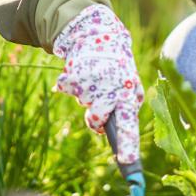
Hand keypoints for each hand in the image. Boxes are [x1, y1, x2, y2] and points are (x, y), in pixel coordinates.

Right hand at [52, 4, 143, 163]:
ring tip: (94, 81)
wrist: (97, 33)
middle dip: (98, 124)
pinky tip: (79, 70)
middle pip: (98, 118)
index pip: (129, 123)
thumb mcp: (130, 81)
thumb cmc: (116, 66)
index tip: (127, 162)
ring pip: (83, 105)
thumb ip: (127, 105)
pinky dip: (69, 83)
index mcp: (129, 92)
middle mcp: (111, 88)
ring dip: (86, 99)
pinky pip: (66, 88)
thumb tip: (114, 136)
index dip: (128, 145)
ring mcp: (91, 81)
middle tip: (104, 134)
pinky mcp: (73, 74)